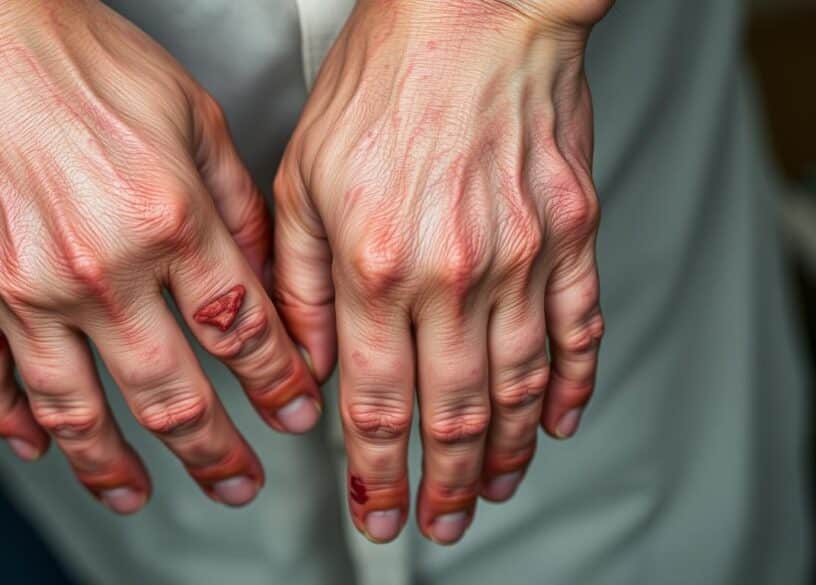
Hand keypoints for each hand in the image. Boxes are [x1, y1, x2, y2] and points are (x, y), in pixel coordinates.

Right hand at [0, 0, 321, 511]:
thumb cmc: (74, 58)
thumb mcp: (192, 115)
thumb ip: (236, 205)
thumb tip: (264, 276)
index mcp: (168, 221)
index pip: (242, 333)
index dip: (278, 385)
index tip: (293, 413)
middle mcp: (97, 269)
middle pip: (171, 395)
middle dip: (215, 451)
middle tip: (237, 480)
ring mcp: (22, 289)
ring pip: (77, 411)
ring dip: (114, 465)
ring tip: (138, 493)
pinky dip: (13, 422)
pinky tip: (39, 445)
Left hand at [275, 0, 608, 542]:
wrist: (474, 9)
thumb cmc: (384, 79)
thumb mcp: (301, 178)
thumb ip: (299, 284)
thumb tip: (305, 365)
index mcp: (377, 264)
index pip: (373, 401)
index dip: (375, 470)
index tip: (378, 509)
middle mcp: (454, 273)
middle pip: (451, 411)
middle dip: (442, 482)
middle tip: (440, 519)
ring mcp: (522, 256)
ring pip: (517, 386)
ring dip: (504, 452)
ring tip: (492, 488)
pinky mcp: (570, 233)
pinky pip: (577, 328)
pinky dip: (570, 384)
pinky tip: (556, 418)